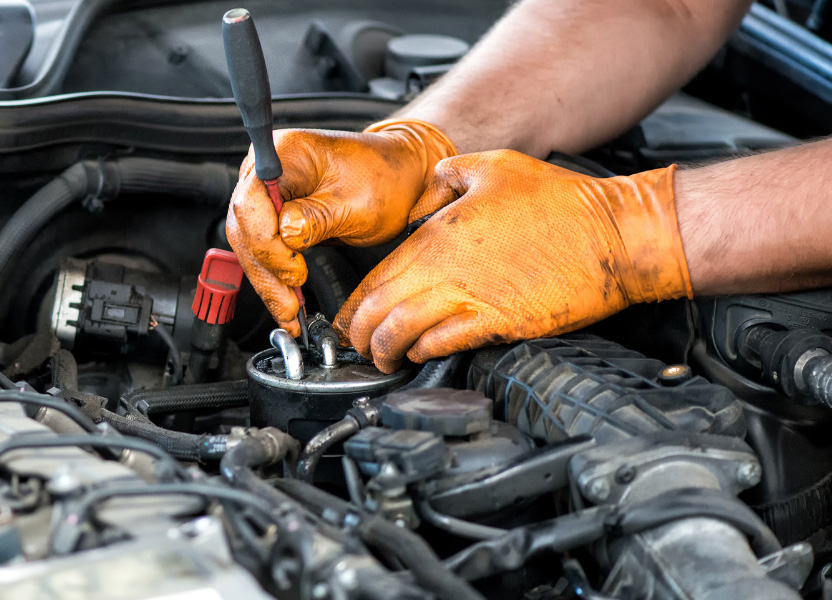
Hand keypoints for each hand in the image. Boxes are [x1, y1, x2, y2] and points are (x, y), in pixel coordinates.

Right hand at [226, 119, 455, 335]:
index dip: (267, 243)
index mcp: (285, 153)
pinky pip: (263, 249)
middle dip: (266, 270)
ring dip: (267, 280)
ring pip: (249, 244)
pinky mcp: (274, 215)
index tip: (294, 271)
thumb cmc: (384, 178)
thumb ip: (317, 218)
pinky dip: (274, 276)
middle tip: (288, 305)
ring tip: (288, 311)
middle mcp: (267, 170)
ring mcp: (268, 192)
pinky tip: (285, 299)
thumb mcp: (358, 202)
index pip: (252, 202)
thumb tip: (286, 236)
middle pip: (245, 226)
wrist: (400, 177)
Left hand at [333, 150, 692, 372]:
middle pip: (380, 310)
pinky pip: (446, 344)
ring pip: (404, 332)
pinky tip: (420, 354)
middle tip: (356, 345)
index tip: (347, 317)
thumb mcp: (494, 166)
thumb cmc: (562, 202)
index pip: (376, 275)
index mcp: (438, 234)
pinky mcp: (501, 323)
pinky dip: (424, 352)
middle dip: (359, 334)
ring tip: (382, 358)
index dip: (354, 303)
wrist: (616, 235)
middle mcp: (447, 269)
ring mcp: (473, 298)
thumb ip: (448, 175)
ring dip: (385, 350)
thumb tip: (428, 187)